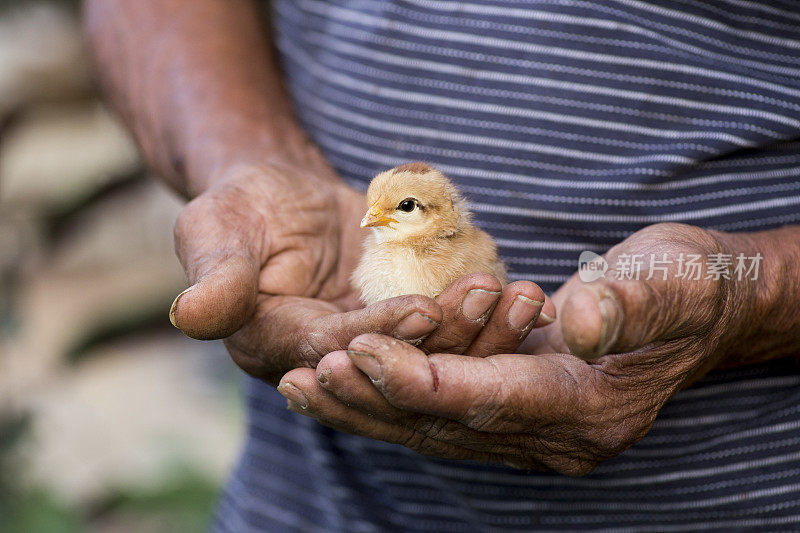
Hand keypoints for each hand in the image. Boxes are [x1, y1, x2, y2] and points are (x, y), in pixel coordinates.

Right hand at [168, 159, 554, 383]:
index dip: (376, 333)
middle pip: (392, 361)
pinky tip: (520, 290)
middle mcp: (330, 358)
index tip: (420, 312)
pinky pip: (452, 325)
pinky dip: (484, 311)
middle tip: (485, 299)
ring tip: (514, 293)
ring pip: (431, 350)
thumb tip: (189, 315)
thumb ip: (215, 274)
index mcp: (276, 347)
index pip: (331, 349)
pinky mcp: (409, 325)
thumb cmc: (245, 206)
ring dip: (476, 327)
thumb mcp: (217, 227)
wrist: (288, 197)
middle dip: (443, 336)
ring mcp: (375, 343)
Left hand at [278, 223, 764, 473]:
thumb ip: (628, 305)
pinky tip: (343, 380)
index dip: (415, 379)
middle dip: (369, 401)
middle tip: (300, 377)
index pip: (483, 400)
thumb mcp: (669, 285)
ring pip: (432, 427)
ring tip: (298, 386)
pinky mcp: (513, 407)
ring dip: (364, 406)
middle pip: (444, 426)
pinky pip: (440, 413)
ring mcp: (531, 428)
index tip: (351, 350)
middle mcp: (552, 434)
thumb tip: (581, 320)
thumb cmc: (684, 287)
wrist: (698, 304)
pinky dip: (389, 397)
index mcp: (586, 408)